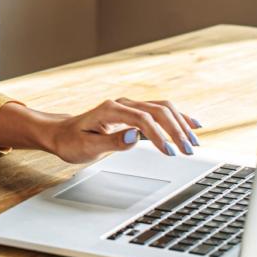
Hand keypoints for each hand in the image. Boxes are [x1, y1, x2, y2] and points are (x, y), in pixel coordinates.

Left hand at [48, 98, 201, 163]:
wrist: (62, 134)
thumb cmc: (71, 141)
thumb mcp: (87, 147)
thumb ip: (112, 142)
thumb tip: (135, 137)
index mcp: (110, 110)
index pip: (143, 119)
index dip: (159, 136)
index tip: (170, 152)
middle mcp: (122, 104)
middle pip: (157, 110)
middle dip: (176, 130)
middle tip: (188, 150)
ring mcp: (128, 107)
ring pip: (162, 108)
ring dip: (180, 123)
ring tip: (194, 142)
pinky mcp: (133, 113)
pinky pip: (159, 112)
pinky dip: (177, 118)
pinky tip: (192, 125)